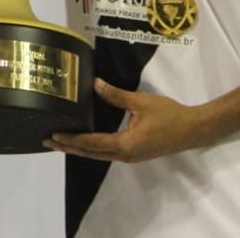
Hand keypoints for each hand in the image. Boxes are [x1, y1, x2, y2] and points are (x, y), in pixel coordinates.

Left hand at [44, 78, 206, 162]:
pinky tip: (85, 142)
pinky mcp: (134, 153)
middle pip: (91, 153)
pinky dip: (92, 148)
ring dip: (79, 149)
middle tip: (47, 141)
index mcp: (125, 144)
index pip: (92, 143)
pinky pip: (108, 152)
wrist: (192, 129)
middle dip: (69, 148)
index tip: (54, 136)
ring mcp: (130, 156)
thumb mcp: (140, 101)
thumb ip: (116, 95)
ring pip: (99, 155)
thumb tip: (95, 83)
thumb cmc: (168, 115)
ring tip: (60, 142)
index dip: (72, 140)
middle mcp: (125, 155)